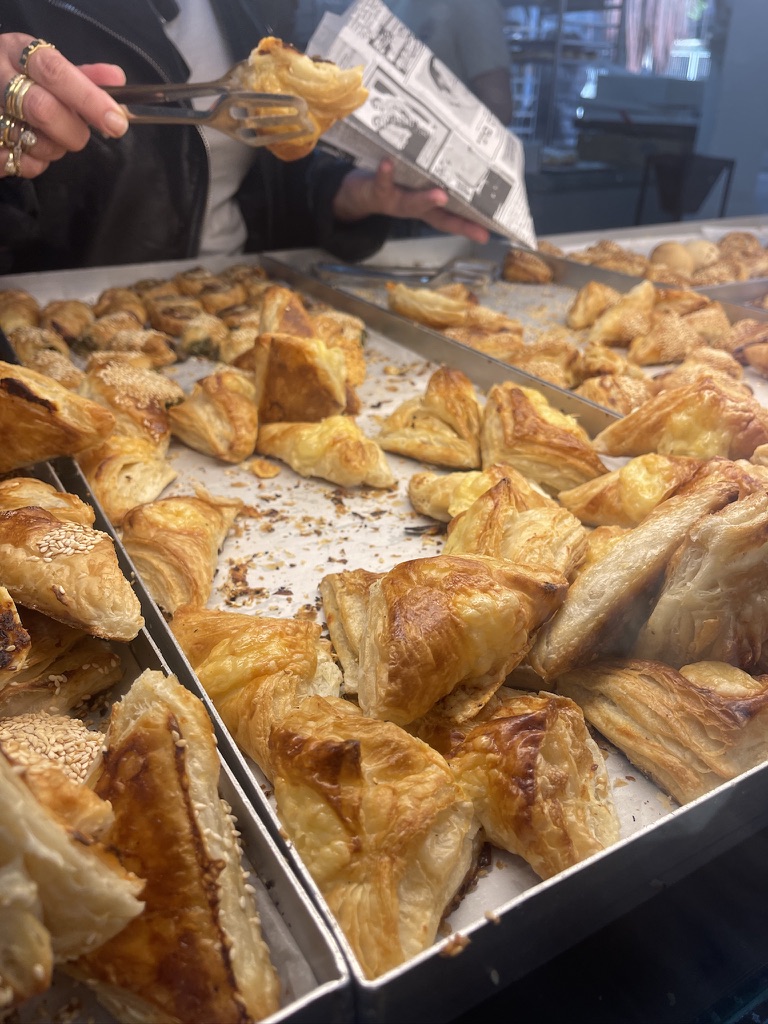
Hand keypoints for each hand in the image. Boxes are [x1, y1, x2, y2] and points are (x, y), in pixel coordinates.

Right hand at [0, 33, 128, 179]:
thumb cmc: (22, 80)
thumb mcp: (48, 68)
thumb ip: (84, 76)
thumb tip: (117, 80)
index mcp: (18, 52)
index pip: (54, 72)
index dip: (89, 99)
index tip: (116, 121)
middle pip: (41, 109)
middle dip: (72, 131)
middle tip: (81, 135)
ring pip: (32, 140)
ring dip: (54, 148)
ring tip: (50, 137)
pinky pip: (20, 163)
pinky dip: (35, 164)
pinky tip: (31, 149)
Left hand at [333, 157, 490, 244]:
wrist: (355, 194)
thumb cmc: (393, 184)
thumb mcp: (415, 185)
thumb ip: (437, 181)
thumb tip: (468, 167)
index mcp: (424, 207)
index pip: (450, 219)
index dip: (468, 227)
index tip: (487, 235)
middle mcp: (412, 207)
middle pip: (434, 214)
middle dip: (453, 217)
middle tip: (477, 216)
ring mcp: (394, 199)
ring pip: (411, 202)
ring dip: (425, 200)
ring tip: (439, 195)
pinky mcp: (376, 188)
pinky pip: (381, 181)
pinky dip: (385, 173)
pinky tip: (388, 162)